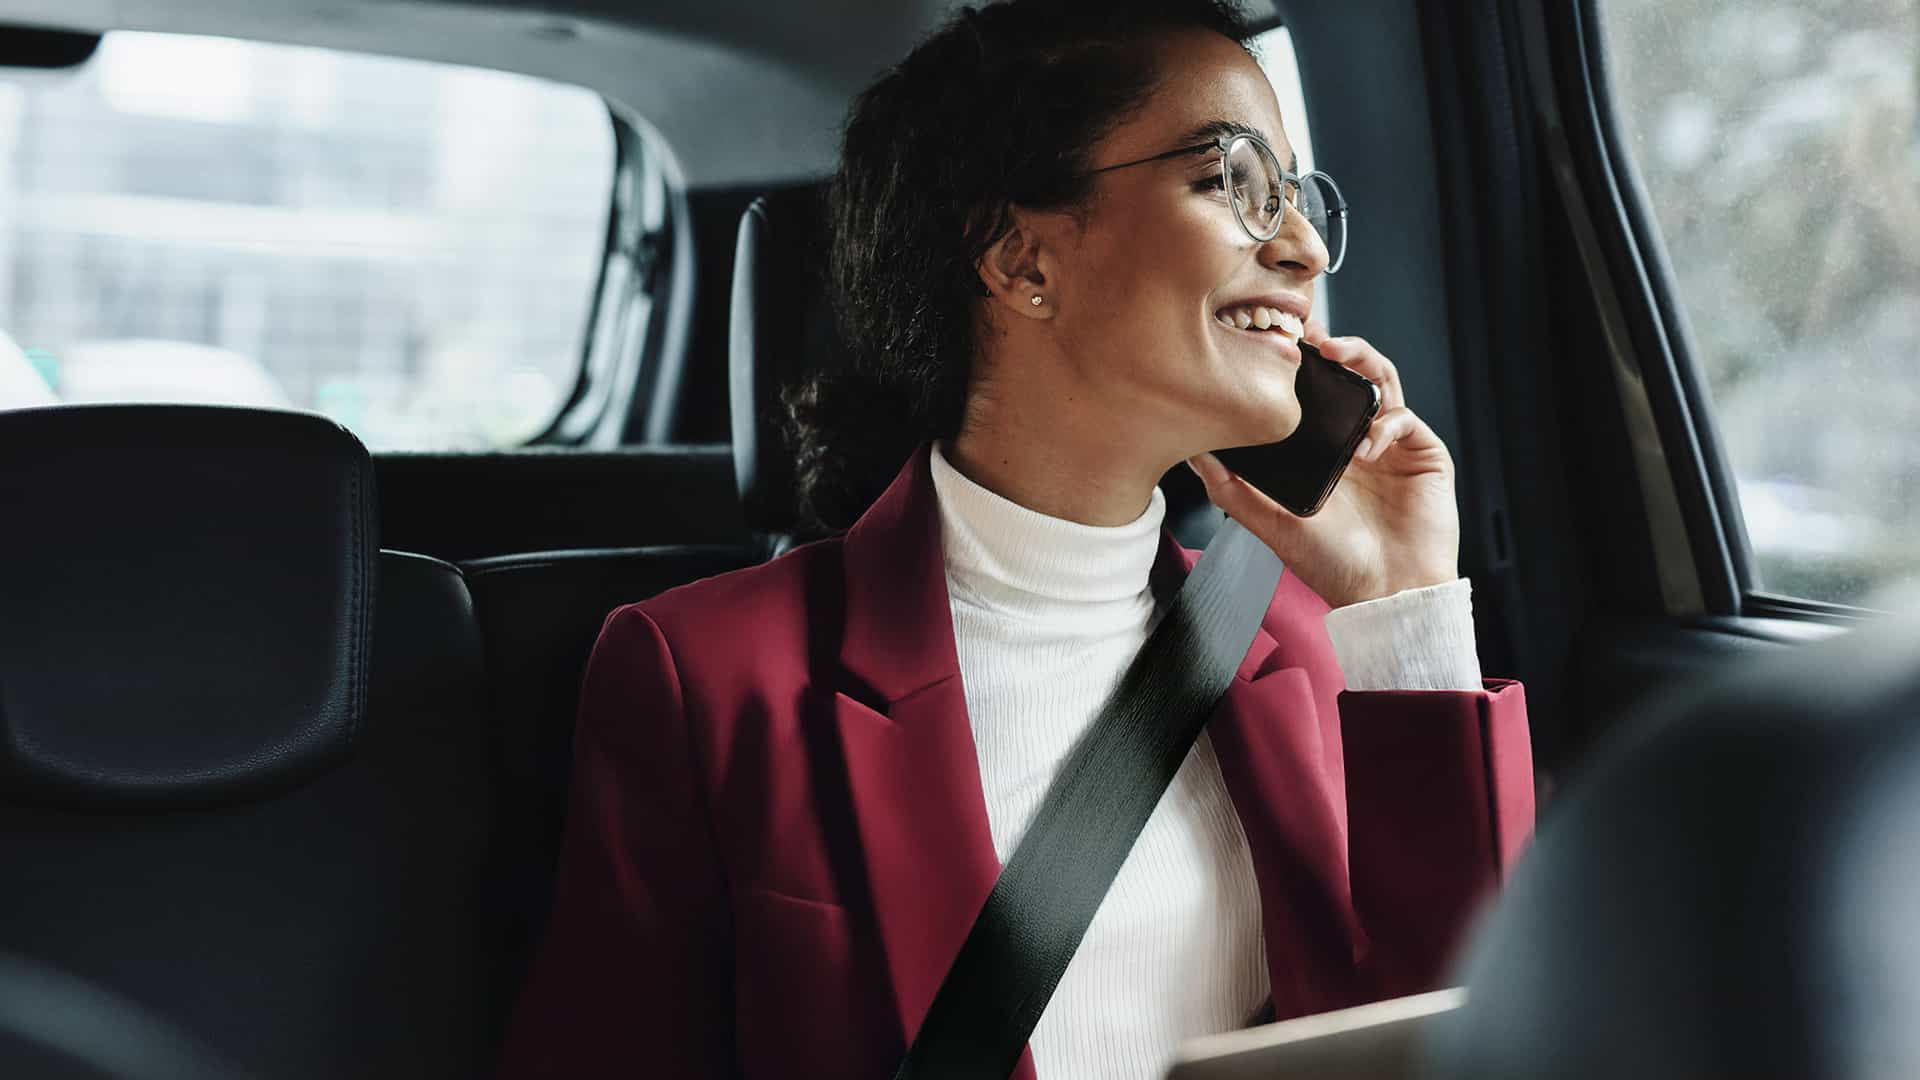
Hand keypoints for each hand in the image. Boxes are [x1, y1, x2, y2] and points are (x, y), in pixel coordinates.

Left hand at [1186, 322, 1459, 608]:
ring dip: (1361, 360)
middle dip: (1330, 346)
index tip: (1273, 339)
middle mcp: (1356, 441)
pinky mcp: (1423, 453)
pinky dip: (1384, 423)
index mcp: (1322, 452)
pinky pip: (1404, 418)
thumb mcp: (1270, 523)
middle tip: (1307, 330)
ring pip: (1380, 381)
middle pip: (1348, 375)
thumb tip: (1195, 454)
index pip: (1311, 394)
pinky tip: (1366, 447)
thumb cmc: (1331, 565)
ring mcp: (1391, 444)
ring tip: (1336, 353)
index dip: (1296, 365)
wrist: (1384, 593)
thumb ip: (1232, 490)